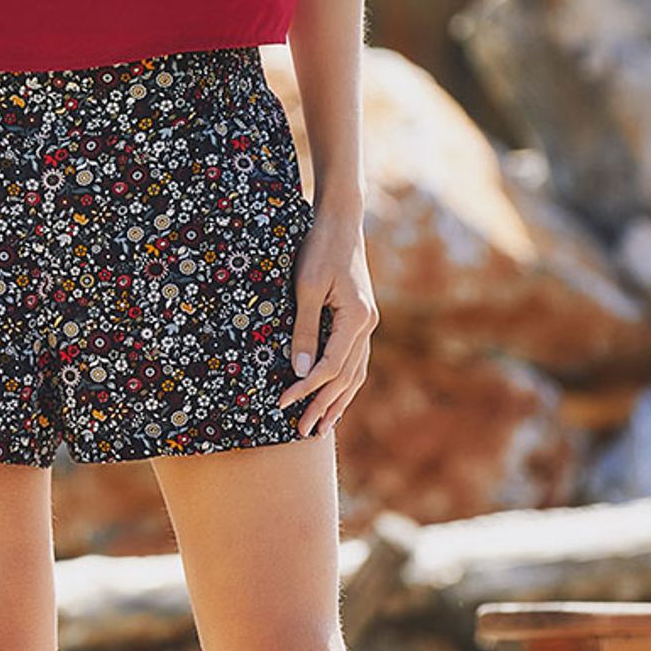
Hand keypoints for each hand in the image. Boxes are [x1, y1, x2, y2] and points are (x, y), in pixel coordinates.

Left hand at [278, 199, 377, 436]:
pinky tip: (335, 396)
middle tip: (302, 432)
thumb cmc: (320, 247)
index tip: (283, 402)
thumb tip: (298, 372)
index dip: (306, 389)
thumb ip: (304, 329)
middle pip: (346, 377)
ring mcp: (367, 322)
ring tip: (321, 426)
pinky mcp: (360, 318)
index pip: (330, 367)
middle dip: (323, 405)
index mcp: (357, 319)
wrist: (341, 219)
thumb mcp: (306, 286)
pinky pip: (355, 359)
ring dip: (338, 401)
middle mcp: (368, 325)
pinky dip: (344, 382)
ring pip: (355, 373)